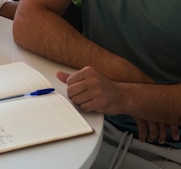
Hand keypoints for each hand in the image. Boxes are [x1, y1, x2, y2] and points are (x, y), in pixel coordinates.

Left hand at [57, 67, 179, 144]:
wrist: (122, 96)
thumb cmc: (104, 87)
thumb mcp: (89, 78)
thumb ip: (72, 77)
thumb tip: (58, 74)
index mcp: (88, 71)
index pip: (69, 82)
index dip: (73, 88)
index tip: (81, 89)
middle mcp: (93, 79)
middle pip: (70, 92)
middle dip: (76, 97)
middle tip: (85, 96)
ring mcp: (96, 90)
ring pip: (76, 101)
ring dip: (81, 103)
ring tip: (90, 100)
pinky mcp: (99, 102)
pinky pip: (83, 108)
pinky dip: (87, 108)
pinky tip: (94, 104)